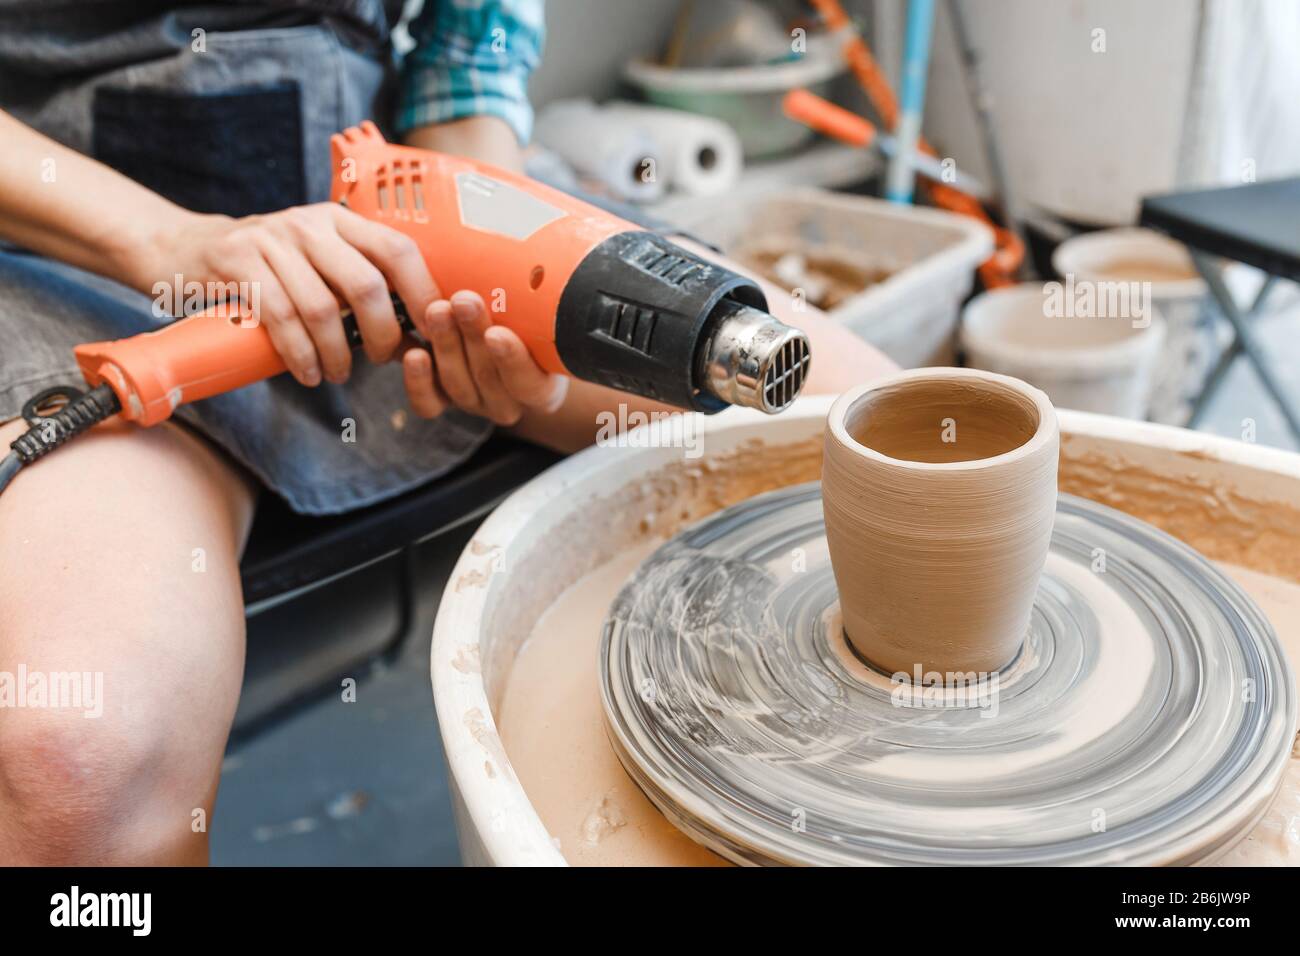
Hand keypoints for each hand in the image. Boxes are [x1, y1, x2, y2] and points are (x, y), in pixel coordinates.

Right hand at [149, 203, 437, 386]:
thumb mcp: (316, 261)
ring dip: (338, 353)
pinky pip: (281, 317)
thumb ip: (357, 283)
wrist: (185, 251)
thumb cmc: (267, 270)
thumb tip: (415, 331)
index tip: (432, 332)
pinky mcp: (237, 261)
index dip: (423, 293)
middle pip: (367, 284)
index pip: (398, 249)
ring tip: (338, 373)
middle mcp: (310, 223)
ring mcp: (271, 239)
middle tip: (382, 359)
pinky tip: (308, 373)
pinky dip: (300, 354)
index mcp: (340, 220)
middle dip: (383, 333)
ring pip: (322, 308)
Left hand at [402, 290, 567, 425]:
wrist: (498, 323)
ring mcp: (473, 401)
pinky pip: (427, 404)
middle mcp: (508, 401)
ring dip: (446, 345)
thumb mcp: (540, 309)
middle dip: (473, 338)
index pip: (532, 385)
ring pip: (457, 385)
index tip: (498, 333)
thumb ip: (539, 296)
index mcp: (542, 389)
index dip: (514, 360)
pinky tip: (414, 354)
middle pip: (489, 380)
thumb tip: (539, 262)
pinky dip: (418, 382)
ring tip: (437, 309)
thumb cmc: (526, 315)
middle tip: (464, 302)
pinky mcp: (441, 400)